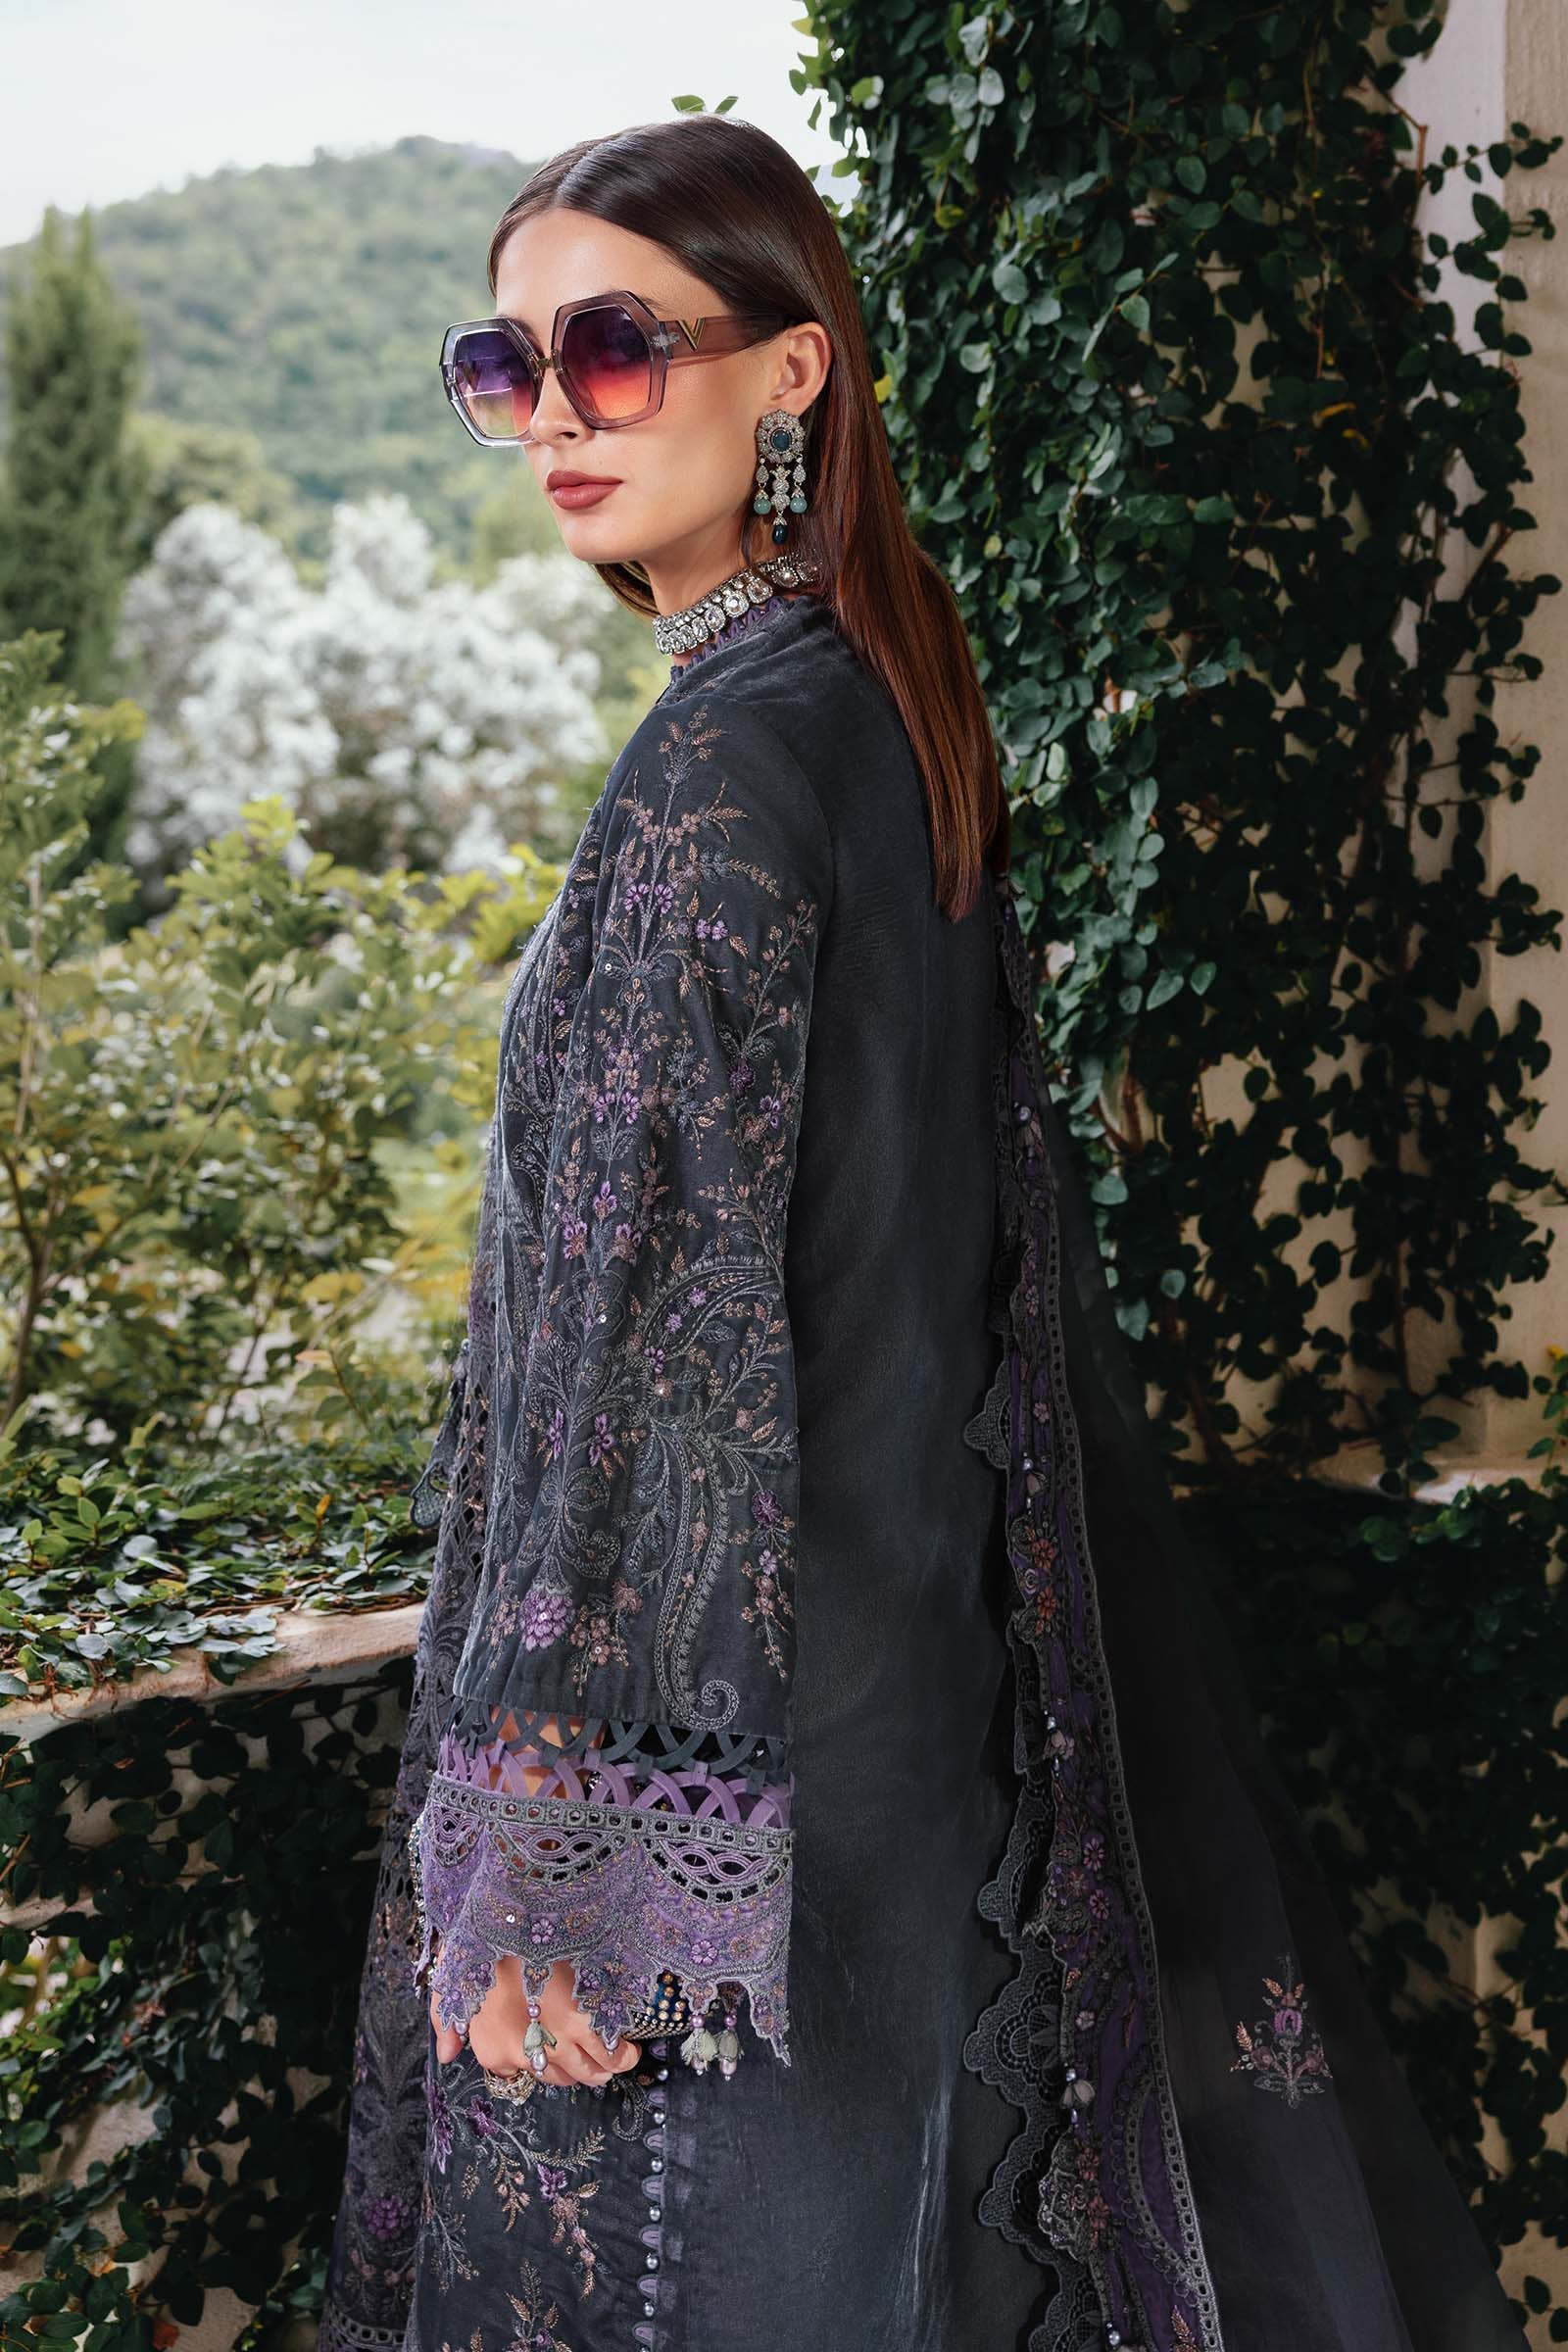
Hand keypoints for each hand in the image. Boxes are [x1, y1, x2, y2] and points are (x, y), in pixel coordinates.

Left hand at [431, 1952, 641, 2089]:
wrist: (517, 1911)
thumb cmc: (483, 1941)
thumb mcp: (451, 1979)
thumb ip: (446, 2021)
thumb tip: (446, 2054)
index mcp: (492, 2048)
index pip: (525, 2075)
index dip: (545, 2062)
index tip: (558, 2048)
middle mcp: (524, 2053)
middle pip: (564, 2079)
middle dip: (582, 2071)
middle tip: (595, 2056)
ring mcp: (558, 2041)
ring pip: (590, 2073)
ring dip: (604, 2067)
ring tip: (617, 2053)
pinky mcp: (586, 2023)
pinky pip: (610, 2053)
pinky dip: (622, 2054)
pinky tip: (628, 2044)